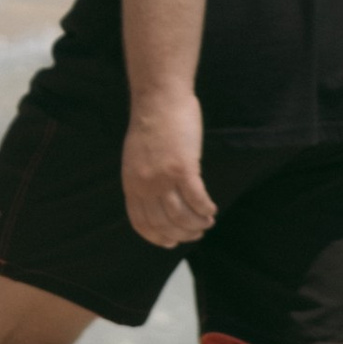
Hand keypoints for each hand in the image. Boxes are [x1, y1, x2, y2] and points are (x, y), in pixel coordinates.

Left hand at [122, 95, 214, 247]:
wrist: (158, 99)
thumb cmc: (151, 125)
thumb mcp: (135, 158)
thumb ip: (142, 179)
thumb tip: (155, 199)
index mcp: (131, 183)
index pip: (141, 222)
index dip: (157, 237)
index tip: (171, 243)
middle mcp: (144, 185)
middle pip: (164, 224)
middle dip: (182, 234)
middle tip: (197, 233)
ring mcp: (163, 178)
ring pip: (182, 217)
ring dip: (197, 224)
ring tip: (207, 221)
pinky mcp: (182, 168)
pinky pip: (197, 200)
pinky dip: (206, 209)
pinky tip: (212, 209)